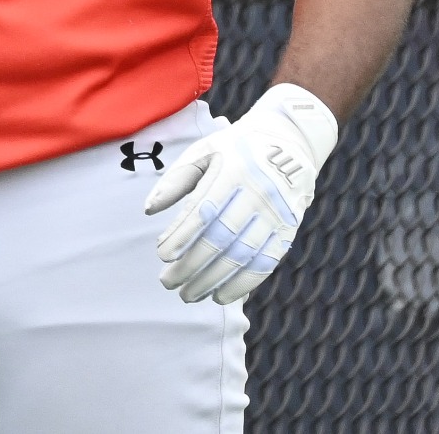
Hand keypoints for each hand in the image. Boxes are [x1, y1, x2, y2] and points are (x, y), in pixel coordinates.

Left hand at [144, 84, 337, 303]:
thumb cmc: (235, 149)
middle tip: (168, 282)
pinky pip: (265, 264)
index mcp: (233, 170)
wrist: (289, 142)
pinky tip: (221, 296)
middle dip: (192, 265)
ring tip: (189, 294)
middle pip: (221, 237)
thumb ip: (176, 179)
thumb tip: (149, 210)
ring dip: (213, 280)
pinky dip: (243, 284)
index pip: (204, 209)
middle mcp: (257, 193)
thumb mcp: (204, 151)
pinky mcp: (288, 231)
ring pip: (242, 256)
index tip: (162, 254)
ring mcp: (276, 214)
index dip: (183, 235)